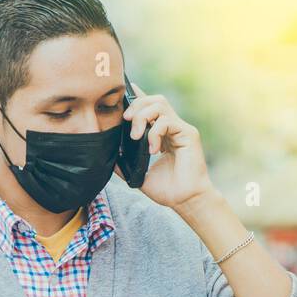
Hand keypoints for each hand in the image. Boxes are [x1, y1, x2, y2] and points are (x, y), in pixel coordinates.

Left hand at [119, 84, 215, 213]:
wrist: (185, 201)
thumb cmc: (167, 190)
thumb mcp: (139, 174)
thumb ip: (124, 163)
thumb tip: (107, 155)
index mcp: (161, 134)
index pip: (149, 108)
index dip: (137, 97)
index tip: (122, 96)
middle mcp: (172, 128)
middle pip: (154, 100)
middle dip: (136, 105)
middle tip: (125, 121)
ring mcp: (181, 129)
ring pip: (160, 104)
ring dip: (143, 116)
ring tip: (136, 136)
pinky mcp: (188, 133)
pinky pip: (168, 121)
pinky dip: (155, 132)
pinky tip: (153, 149)